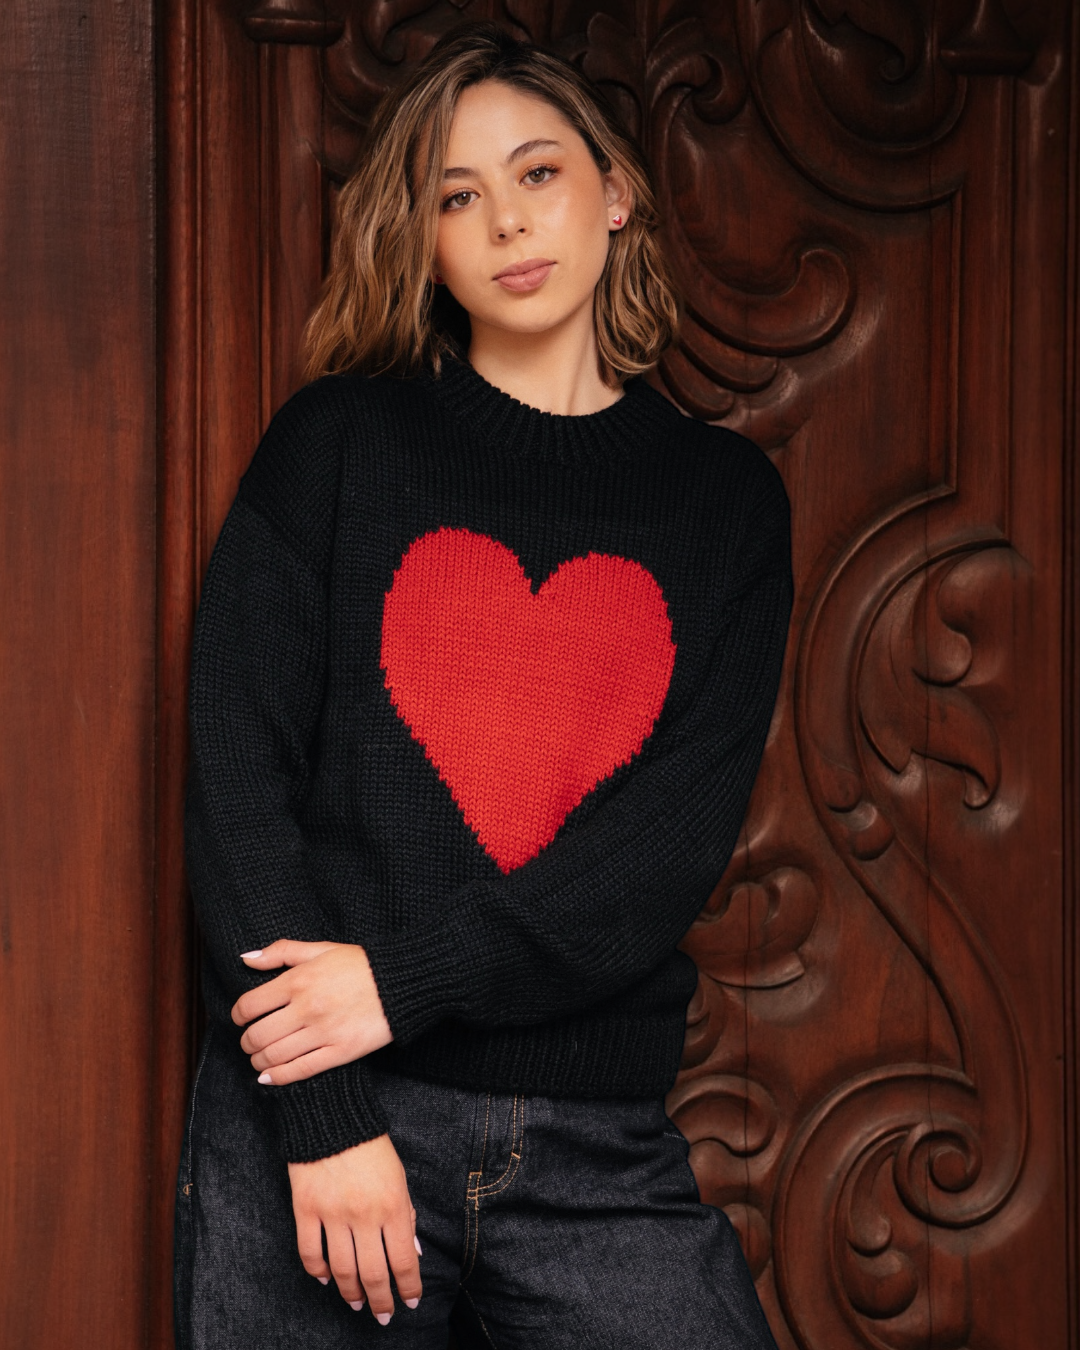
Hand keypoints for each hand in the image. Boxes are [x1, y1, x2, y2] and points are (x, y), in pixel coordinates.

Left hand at [232, 940, 391, 1084]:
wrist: (401, 982)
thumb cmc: (361, 964)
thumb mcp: (321, 949)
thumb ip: (281, 951)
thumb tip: (246, 958)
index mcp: (299, 980)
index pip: (249, 1005)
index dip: (237, 1015)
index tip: (241, 1018)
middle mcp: (307, 1008)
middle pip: (257, 1035)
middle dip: (247, 1042)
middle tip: (250, 1041)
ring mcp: (323, 1032)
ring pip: (274, 1056)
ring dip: (258, 1060)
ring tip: (259, 1058)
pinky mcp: (340, 1052)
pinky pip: (300, 1070)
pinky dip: (278, 1077)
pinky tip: (269, 1076)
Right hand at [289, 1133, 422, 1323]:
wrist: (333, 1115)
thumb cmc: (372, 1147)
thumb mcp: (399, 1177)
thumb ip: (406, 1216)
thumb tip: (413, 1254)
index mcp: (392, 1205)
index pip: (404, 1260)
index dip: (408, 1287)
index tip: (410, 1302)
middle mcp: (363, 1214)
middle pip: (372, 1273)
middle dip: (380, 1301)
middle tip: (384, 1315)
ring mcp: (332, 1214)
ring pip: (342, 1270)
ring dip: (351, 1292)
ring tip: (357, 1303)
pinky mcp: (305, 1209)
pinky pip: (310, 1253)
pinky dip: (318, 1272)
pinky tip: (327, 1279)